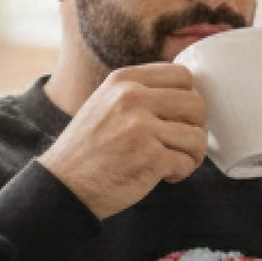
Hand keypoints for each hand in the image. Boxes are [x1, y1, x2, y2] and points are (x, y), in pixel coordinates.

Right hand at [39, 63, 208, 219]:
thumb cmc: (89, 149)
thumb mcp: (106, 103)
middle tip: (181, 144)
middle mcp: (132, 98)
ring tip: (173, 162)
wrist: (64, 185)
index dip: (189, 98)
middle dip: (195, 128)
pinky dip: (180, 172)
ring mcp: (142, 128)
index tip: (179, 117)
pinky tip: (163, 175)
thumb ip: (140, 92)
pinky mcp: (150, 157)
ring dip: (192, 153)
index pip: (183, 75)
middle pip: (196, 103)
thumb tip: (188, 92)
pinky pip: (187, 162)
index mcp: (124, 80)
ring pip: (197, 135)